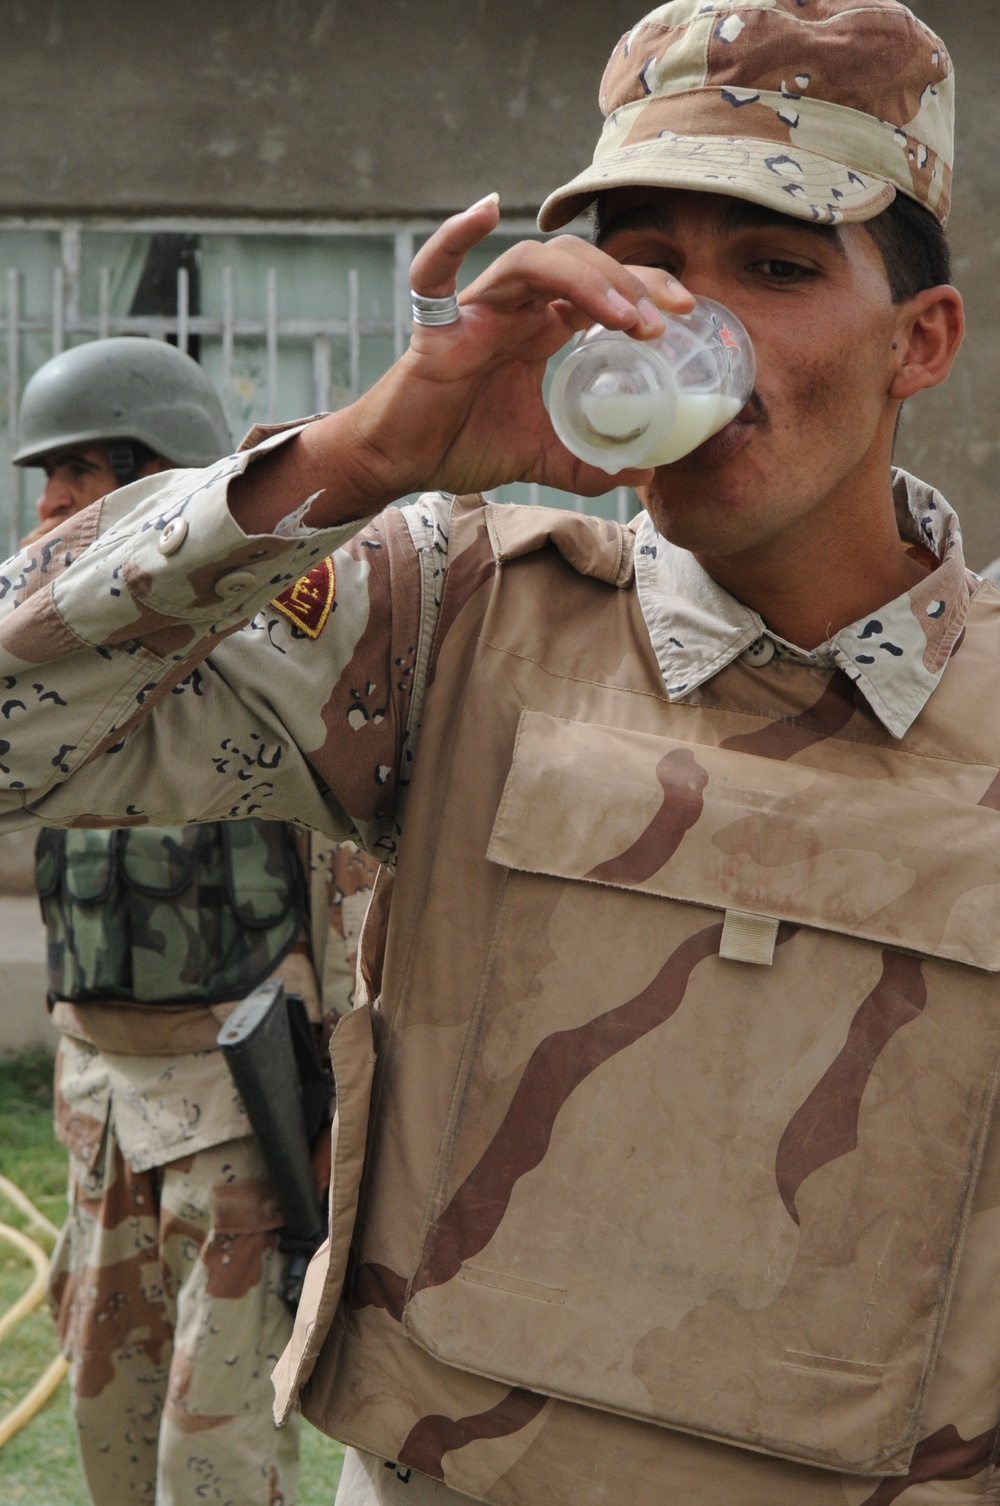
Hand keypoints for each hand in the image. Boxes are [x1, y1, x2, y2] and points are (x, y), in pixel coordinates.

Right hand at [230, 196, 695, 532]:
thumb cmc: (461, 445)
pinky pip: (437, 268)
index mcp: (539, 328)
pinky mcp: (438, 326)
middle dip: (628, 281)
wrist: (401, 463)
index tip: (686, 310)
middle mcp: (513, 308)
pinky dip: (455, 234)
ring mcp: (476, 310)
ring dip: (584, 279)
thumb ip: (588, 464)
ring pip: (533, 262)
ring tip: (623, 315)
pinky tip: (485, 207)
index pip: (601, 287)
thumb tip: (645, 474)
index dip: (645, 288)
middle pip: (578, 264)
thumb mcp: (541, 456)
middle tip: (666, 316)